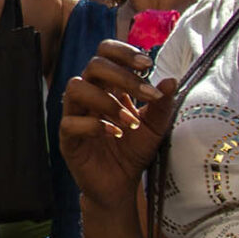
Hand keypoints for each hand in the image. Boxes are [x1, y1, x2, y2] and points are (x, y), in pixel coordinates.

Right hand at [59, 40, 176, 209]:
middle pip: (93, 65)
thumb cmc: (134, 151)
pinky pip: (70, 122)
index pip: (105, 52)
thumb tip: (171, 81)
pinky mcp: (67, 139)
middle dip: (122, 75)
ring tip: (129, 121)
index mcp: (108, 86)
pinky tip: (114, 134)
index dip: (123, 52)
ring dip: (107, 101)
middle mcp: (89, 95)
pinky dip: (94, 125)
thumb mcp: (155, 127)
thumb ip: (162, 104)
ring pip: (75, 88)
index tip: (147, 65)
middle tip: (146, 93)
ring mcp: (75, 115)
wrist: (121, 185)